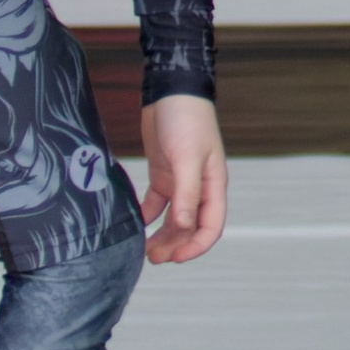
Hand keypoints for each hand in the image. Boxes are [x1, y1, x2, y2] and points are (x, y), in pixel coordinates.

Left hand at [139, 94, 227, 263]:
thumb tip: (185, 227)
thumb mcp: (187, 158)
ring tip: (143, 249)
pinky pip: (157, 203)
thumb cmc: (187, 119)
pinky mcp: (163, 173)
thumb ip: (187, 194)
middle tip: (152, 257)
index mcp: (213, 185)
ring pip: (174, 218)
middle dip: (174, 245)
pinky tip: (136, 224)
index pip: (210, 227)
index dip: (195, 246)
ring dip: (161, 235)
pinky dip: (148, 216)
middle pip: (189, 227)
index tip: (176, 258)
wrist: (170, 91)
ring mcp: (180, 181)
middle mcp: (199, 187)